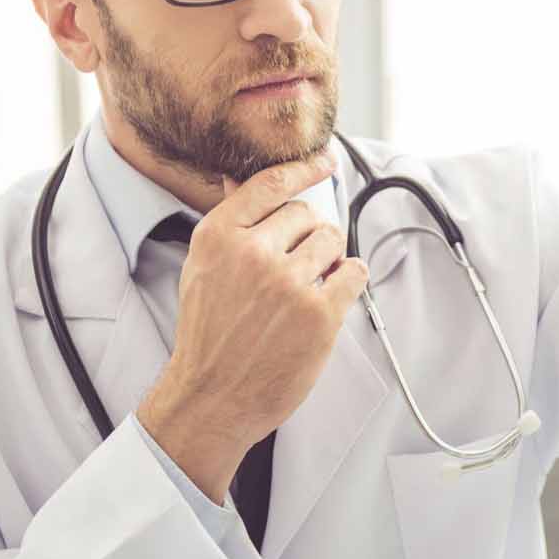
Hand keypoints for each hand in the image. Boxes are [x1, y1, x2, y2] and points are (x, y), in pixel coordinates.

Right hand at [137, 149, 369, 501]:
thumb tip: (236, 179)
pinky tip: (330, 295)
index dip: (304, 169)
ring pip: (334, 240)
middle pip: (307, 214)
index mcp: (218, 236)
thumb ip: (230, 224)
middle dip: (308, 236)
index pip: (270, 183)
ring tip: (308, 286)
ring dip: (329, 260)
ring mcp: (287, 283)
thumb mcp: (203, 268)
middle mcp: (252, 253)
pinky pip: (355, 272)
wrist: (212, 397)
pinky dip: (349, 280)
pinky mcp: (319, 314)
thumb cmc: (210, 332)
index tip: (324, 162)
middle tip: (294, 268)